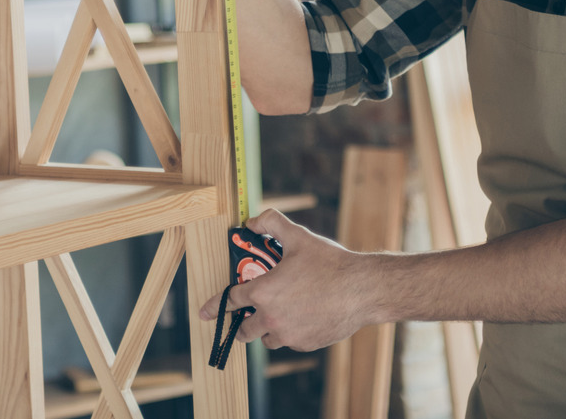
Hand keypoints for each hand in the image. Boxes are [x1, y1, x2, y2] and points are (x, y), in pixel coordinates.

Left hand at [198, 209, 373, 350]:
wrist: (362, 290)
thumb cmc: (330, 264)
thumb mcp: (298, 236)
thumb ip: (271, 224)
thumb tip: (252, 221)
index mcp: (263, 292)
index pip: (230, 300)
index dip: (214, 306)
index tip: (204, 314)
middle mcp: (271, 317)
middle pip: (245, 330)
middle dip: (243, 324)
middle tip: (249, 316)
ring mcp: (288, 334)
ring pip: (267, 338)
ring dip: (268, 328)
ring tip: (281, 314)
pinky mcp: (305, 344)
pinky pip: (290, 342)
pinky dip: (291, 333)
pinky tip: (304, 317)